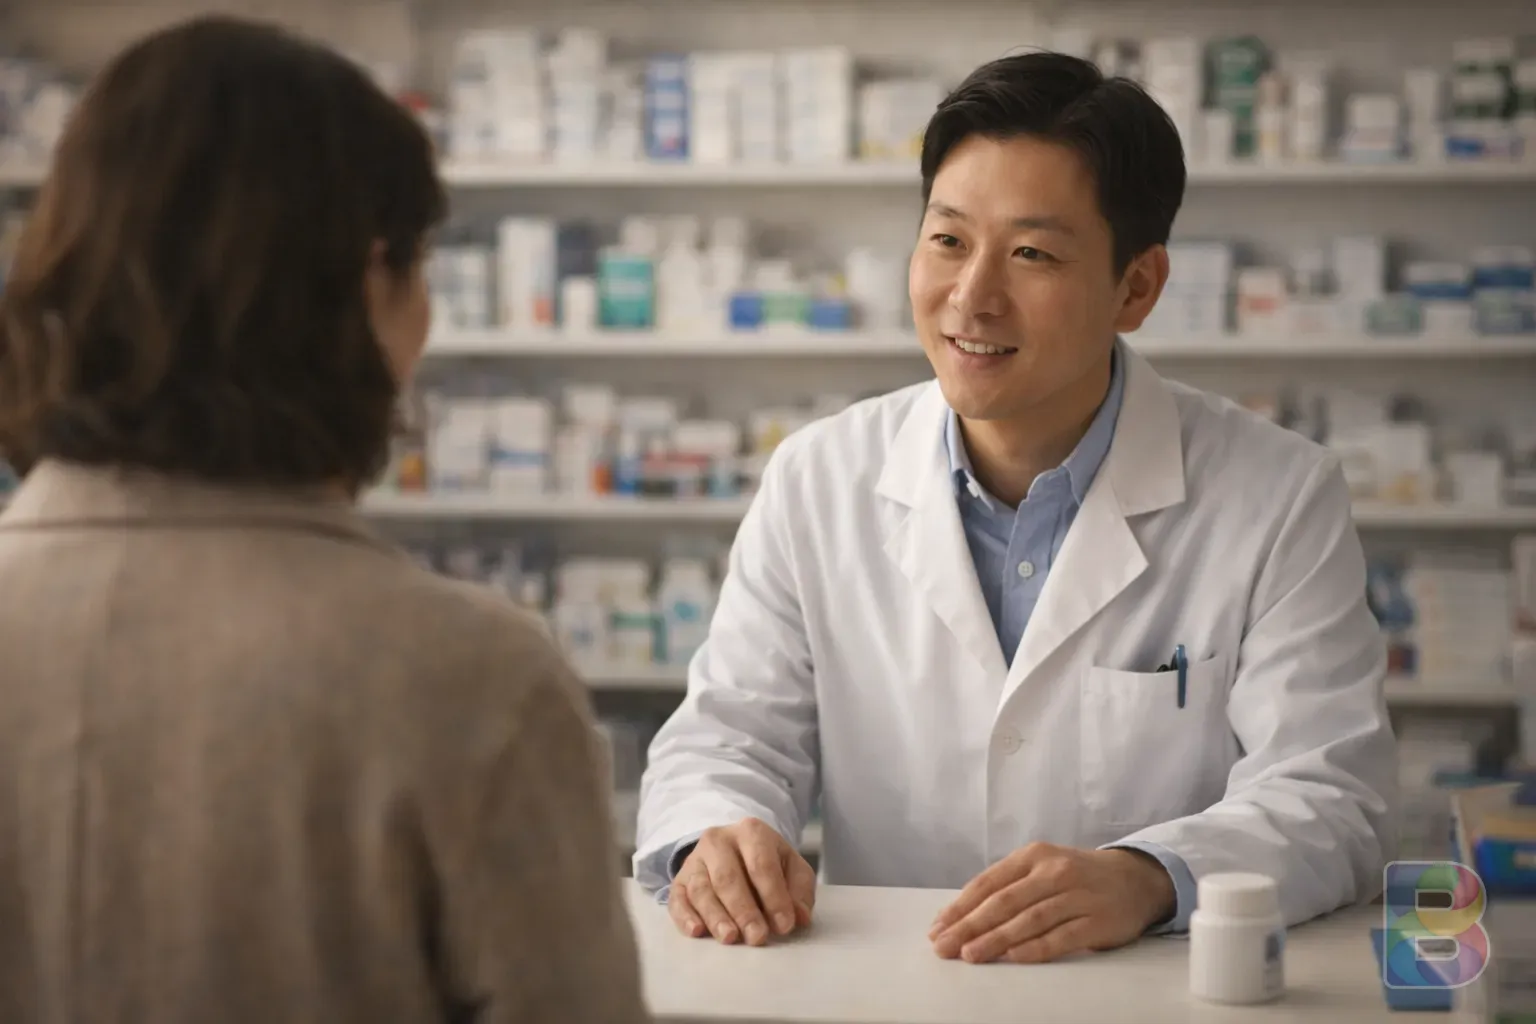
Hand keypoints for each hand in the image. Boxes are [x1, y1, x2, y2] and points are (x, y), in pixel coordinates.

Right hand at [669, 817, 816, 945]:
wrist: (733, 848)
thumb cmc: (766, 862)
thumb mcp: (791, 867)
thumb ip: (800, 890)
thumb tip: (799, 917)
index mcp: (751, 832)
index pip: (761, 865)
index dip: (774, 896)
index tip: (784, 925)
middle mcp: (718, 840)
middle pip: (728, 877)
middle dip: (744, 910)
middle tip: (757, 937)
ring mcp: (695, 859)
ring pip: (700, 889)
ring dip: (715, 916)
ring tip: (730, 938)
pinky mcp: (678, 879)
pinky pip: (677, 898)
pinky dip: (685, 916)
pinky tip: (697, 932)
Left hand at [928, 843, 1175, 963]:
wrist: (1135, 879)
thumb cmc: (1077, 876)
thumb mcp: (1042, 868)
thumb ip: (1009, 886)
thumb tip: (963, 915)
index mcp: (1033, 856)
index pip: (988, 882)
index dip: (960, 906)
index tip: (937, 927)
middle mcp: (1054, 872)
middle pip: (1004, 902)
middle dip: (969, 926)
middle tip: (944, 946)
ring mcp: (1077, 896)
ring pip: (1028, 919)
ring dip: (996, 939)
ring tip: (970, 955)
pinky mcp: (1097, 921)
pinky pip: (1060, 936)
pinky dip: (1035, 948)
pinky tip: (1013, 958)